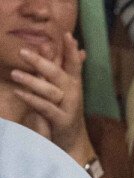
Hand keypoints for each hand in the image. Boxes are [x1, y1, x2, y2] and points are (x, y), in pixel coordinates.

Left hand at [11, 35, 91, 163]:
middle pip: (58, 75)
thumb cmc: (64, 112)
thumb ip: (55, 67)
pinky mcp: (62, 121)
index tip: (66, 35)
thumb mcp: (60, 88)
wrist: (73, 142)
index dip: (71, 50)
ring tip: (15, 74)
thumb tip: (48, 45)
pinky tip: (20, 93)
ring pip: (51, 91)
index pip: (74, 64)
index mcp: (74, 84)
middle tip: (23, 52)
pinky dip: (33, 100)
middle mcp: (73, 94)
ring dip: (32, 82)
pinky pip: (46, 108)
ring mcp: (69, 108)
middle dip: (42, 63)